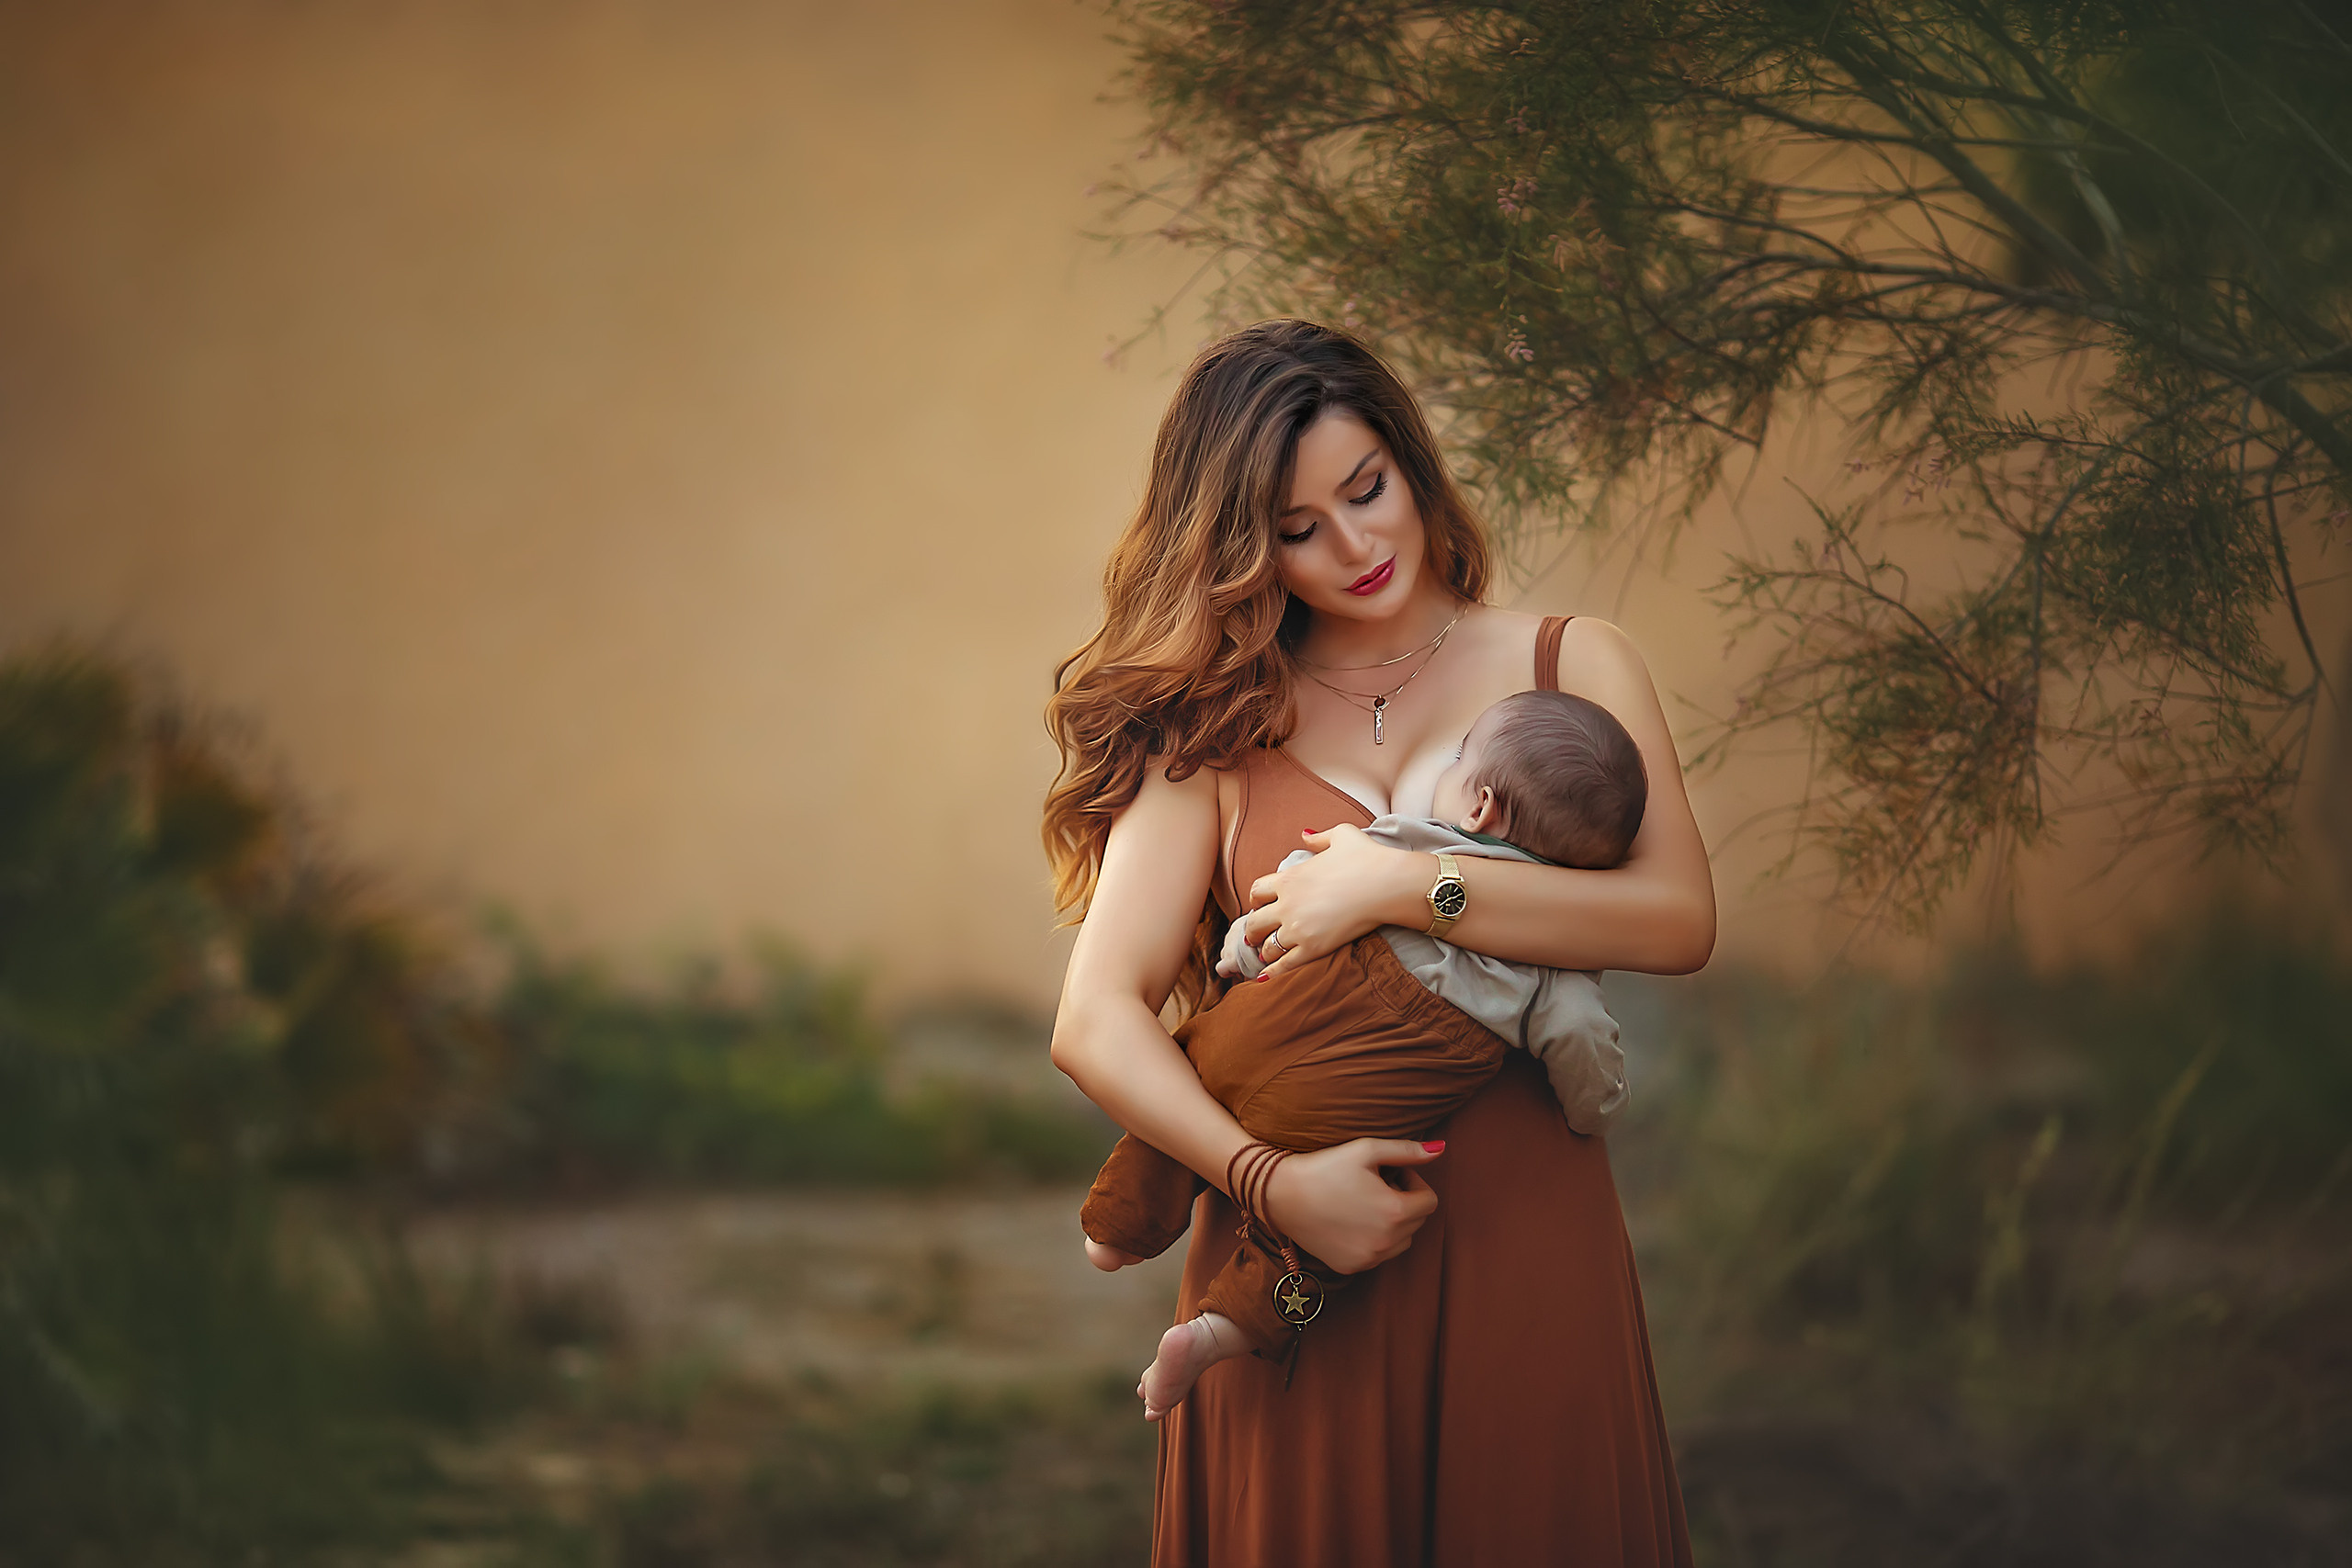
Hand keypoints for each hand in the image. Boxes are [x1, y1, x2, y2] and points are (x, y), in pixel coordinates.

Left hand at [1236, 824, 1424, 980]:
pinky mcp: (1314, 948)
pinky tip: (1264, 977)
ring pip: (1268, 946)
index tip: (1260, 905)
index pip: (1256, 892)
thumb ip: (1318, 837)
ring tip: (1267, 954)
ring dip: (1265, 950)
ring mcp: (1298, 929)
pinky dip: (1272, 972)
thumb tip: (1305, 834)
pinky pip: (1285, 964)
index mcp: (1288, 878)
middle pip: (1255, 922)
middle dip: (1253, 930)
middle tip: (1254, 936)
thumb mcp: (1341, 835)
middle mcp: (1286, 905)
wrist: (1388, 884)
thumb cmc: (1367, 857)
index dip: (1255, 900)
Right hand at [1258, 1138, 1442, 1273]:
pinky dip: (1374, 1240)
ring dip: (1393, 1223)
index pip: (1429, 1201)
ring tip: (1364, 1203)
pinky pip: (1379, 1255)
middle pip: (1417, 1222)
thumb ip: (1407, 1151)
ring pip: (1402, 1241)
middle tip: (1375, 1185)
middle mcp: (1387, 1241)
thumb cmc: (1326, 1166)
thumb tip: (1441, 1149)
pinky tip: (1350, 1220)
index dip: (1413, 1183)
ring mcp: (1369, 1258)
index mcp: (1396, 1212)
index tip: (1390, 1173)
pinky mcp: (1353, 1267)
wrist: (1281, 1194)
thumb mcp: (1367, 1150)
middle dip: (1404, 1201)